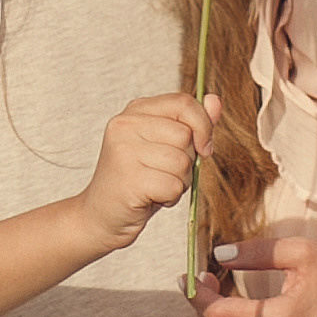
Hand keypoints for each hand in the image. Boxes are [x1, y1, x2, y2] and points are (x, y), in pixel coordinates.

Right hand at [79, 92, 217, 253]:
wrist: (101, 215)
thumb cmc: (137, 180)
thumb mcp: (165, 146)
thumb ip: (192, 123)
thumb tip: (215, 101)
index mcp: (136, 111)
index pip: (183, 103)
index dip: (203, 126)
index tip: (203, 147)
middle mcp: (126, 125)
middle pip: (186, 135)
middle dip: (186, 161)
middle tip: (162, 172)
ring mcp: (124, 151)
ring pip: (182, 162)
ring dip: (179, 182)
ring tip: (155, 186)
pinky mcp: (129, 179)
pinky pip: (174, 186)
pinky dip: (170, 198)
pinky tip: (150, 197)